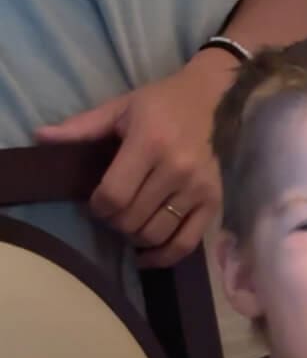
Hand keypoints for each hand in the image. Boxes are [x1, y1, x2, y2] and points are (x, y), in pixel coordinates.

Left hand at [36, 53, 231, 266]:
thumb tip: (41, 138)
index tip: (96, 202)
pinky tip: (146, 256)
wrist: (210, 99)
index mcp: (150, 143)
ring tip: (129, 224)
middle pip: (132, 219)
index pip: (114, 195)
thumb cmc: (160, 103)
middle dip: (114, 222)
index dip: (98, 207)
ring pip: (155, 234)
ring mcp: (198, 188)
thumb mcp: (120, 107)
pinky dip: (163, 257)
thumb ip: (82, 127)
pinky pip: (186, 244)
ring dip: (134, 237)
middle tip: (112, 212)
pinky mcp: (213, 202)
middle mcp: (177, 168)